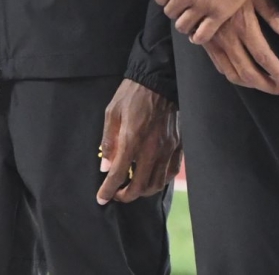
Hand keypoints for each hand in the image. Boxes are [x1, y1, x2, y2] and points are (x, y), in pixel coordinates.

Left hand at [96, 79, 181, 204]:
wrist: (157, 80)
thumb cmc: (131, 95)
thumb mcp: (112, 113)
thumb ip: (109, 142)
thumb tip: (106, 167)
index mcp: (132, 140)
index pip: (119, 174)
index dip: (108, 190)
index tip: (101, 198)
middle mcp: (152, 149)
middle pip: (140, 186)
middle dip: (126, 196)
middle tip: (116, 194)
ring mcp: (167, 149)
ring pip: (157, 183)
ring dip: (143, 191)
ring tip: (133, 187)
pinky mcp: (177, 146)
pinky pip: (171, 172)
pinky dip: (160, 181)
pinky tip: (152, 178)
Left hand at [154, 0, 268, 43]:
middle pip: (171, 13)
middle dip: (178, 10)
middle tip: (188, 7)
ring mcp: (200, 4)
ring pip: (183, 26)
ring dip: (187, 24)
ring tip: (194, 20)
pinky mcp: (219, 13)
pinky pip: (203, 35)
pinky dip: (199, 37)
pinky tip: (201, 33)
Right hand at [201, 0, 278, 95]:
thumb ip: (274, 15)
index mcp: (242, 25)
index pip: (264, 58)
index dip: (278, 74)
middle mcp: (226, 37)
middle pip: (247, 72)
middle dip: (267, 86)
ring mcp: (212, 41)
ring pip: (231, 73)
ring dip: (251, 84)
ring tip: (267, 85)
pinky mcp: (204, 40)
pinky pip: (219, 65)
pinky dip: (233, 74)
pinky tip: (244, 73)